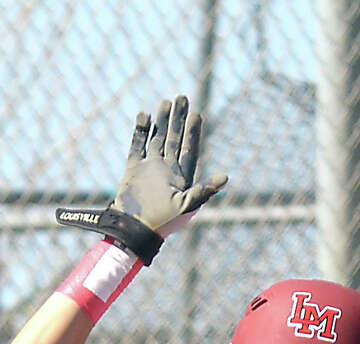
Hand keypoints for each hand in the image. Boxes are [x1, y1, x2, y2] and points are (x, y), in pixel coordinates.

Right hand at [113, 97, 226, 236]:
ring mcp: (150, 168)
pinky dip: (140, 131)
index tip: (197, 114)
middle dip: (178, 120)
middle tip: (182, 97)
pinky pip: (137, 145)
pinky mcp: (133, 169)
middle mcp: (167, 170)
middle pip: (174, 139)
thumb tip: (226, 177)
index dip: (193, 132)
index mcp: (182, 178)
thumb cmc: (164, 223)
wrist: (135, 230)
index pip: (189, 149)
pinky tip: (144, 116)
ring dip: (161, 122)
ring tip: (166, 102)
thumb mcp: (188, 206)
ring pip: (157, 139)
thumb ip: (205, 190)